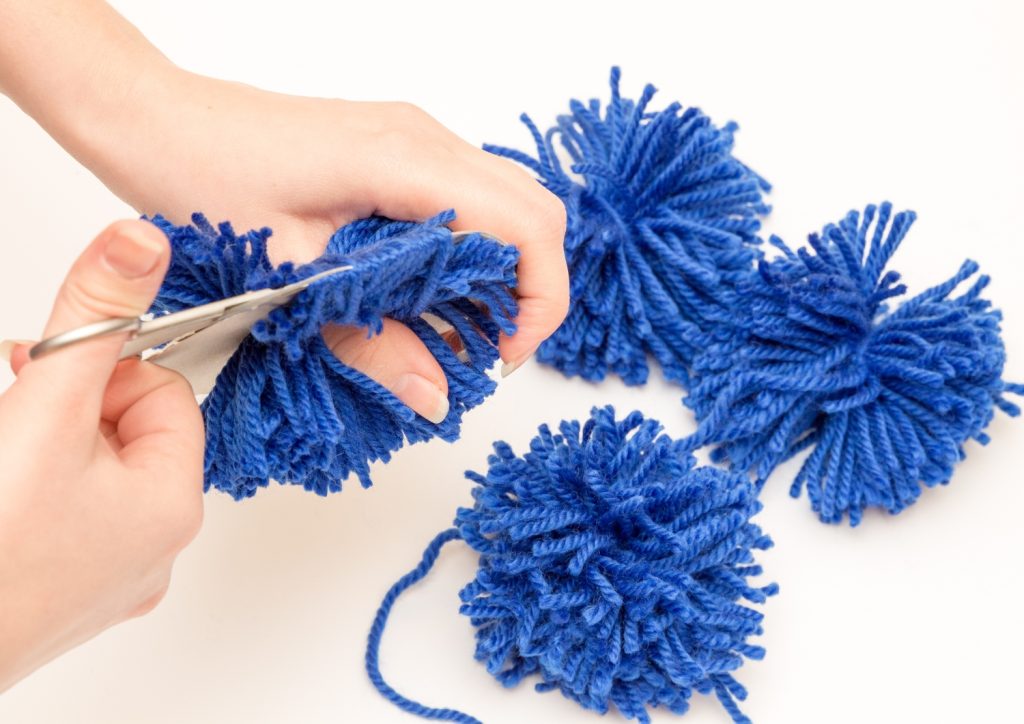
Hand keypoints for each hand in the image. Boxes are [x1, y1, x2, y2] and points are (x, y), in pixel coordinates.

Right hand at [0, 220, 203, 691]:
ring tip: (5, 452)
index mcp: (173, 504)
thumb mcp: (45, 408)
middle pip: (128, 432)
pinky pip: (65, 516)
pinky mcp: (62, 598)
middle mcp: (154, 548)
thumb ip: (94, 320)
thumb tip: (142, 241)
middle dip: (70, 405)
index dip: (108, 367)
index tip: (50, 368)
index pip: (165, 394)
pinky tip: (4, 491)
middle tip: (17, 410)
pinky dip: (35, 488)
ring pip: (91, 473)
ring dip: (47, 443)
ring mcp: (107, 579)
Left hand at [93, 70, 566, 420]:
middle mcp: (424, 138)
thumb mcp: (291, 278)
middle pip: (537, 210)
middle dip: (533, 288)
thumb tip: (436, 395)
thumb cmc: (204, 181)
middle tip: (488, 347)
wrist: (157, 120)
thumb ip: (374, 342)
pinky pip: (471, 195)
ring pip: (510, 201)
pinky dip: (474, 248)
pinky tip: (429, 289)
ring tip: (456, 326)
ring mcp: (415, 137)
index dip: (539, 300)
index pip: (528, 227)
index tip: (503, 354)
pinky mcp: (400, 147)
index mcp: (406, 163)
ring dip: (505, 268)